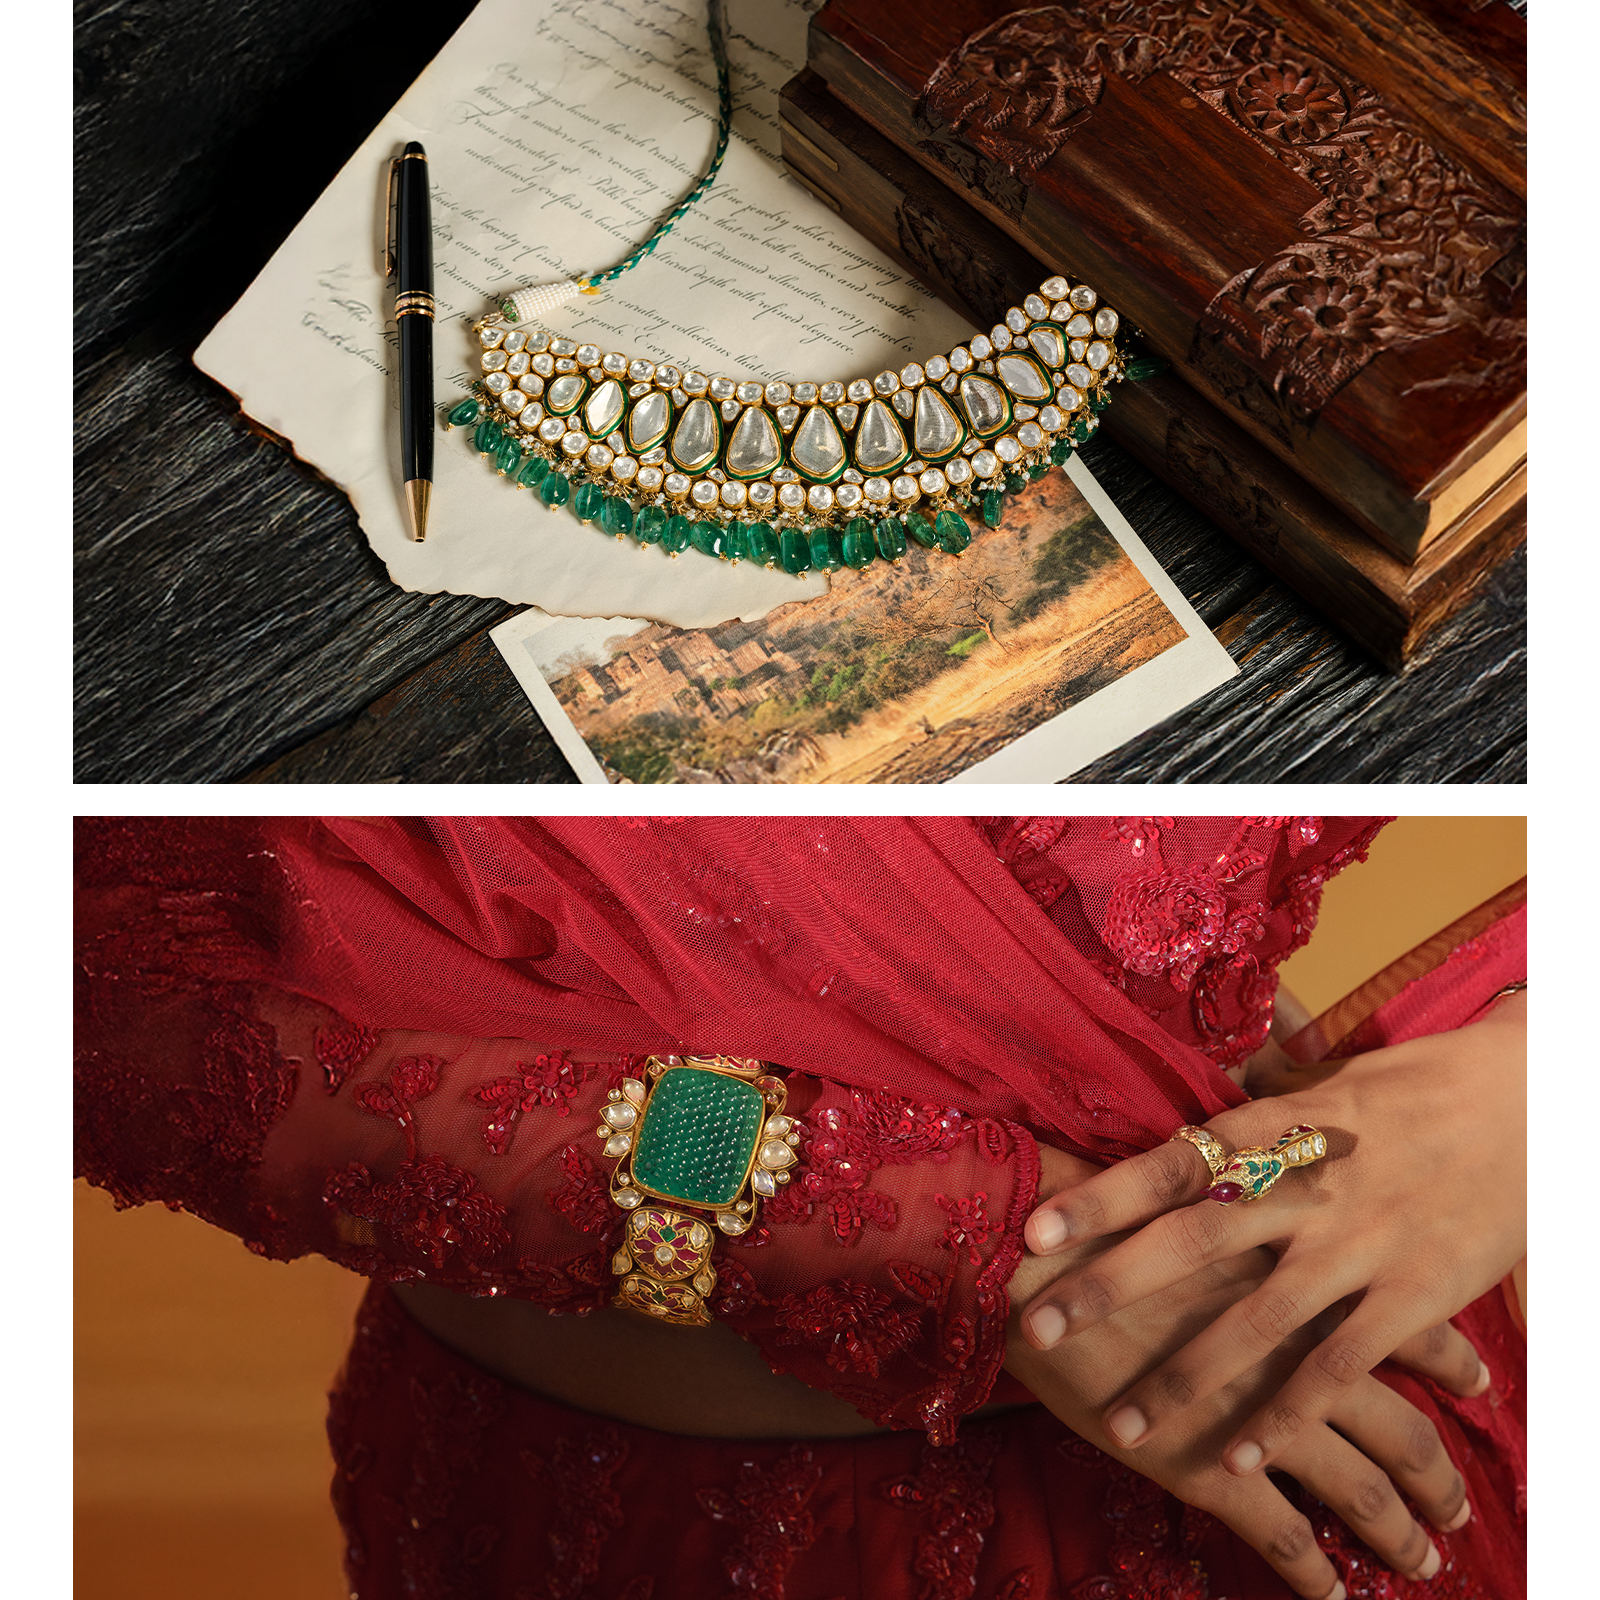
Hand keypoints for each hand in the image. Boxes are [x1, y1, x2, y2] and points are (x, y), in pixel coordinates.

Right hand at [1011, 1148, 1477, 1599]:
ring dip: (1397, 1531)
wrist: (1028, 1252)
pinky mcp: (1205, 1461)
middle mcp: (1299, 1350)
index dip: (1449, 1361)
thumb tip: (1282, 1186)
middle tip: (1457, 1509)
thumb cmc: (1104, 1209)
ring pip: (1359, 1488)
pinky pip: (1281, 1533)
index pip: (1409, 1327)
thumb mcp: (1201, 1180)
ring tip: (1421, 1559)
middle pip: (1401, 1427)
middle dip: (1437, 1478)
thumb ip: (1257, 1195)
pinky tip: (1331, 1594)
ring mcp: (1256, 1409)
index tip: (1477, 1384)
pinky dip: (1313, 1574)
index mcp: (1306, 1275)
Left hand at [1020, 996, 1523, 1489]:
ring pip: (1255, 1322)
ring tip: (1122, 1424)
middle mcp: (1305, 1187)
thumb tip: (1180, 1102)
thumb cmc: (1410, 1090)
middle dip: (1109, 1287)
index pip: (1171, 1163)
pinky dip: (1284, 1416)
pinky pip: (1337, 1368)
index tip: (1035, 1230)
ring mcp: (1359, 1244)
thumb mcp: (1319, 1081)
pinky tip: (1235, 1458)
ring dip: (1183, 1377)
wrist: (1525, 1105)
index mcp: (1273, 1128)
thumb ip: (1249, 1102)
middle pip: (1191, 1241)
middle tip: (1037, 1324)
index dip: (1102, 1199)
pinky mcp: (1413, 1295)